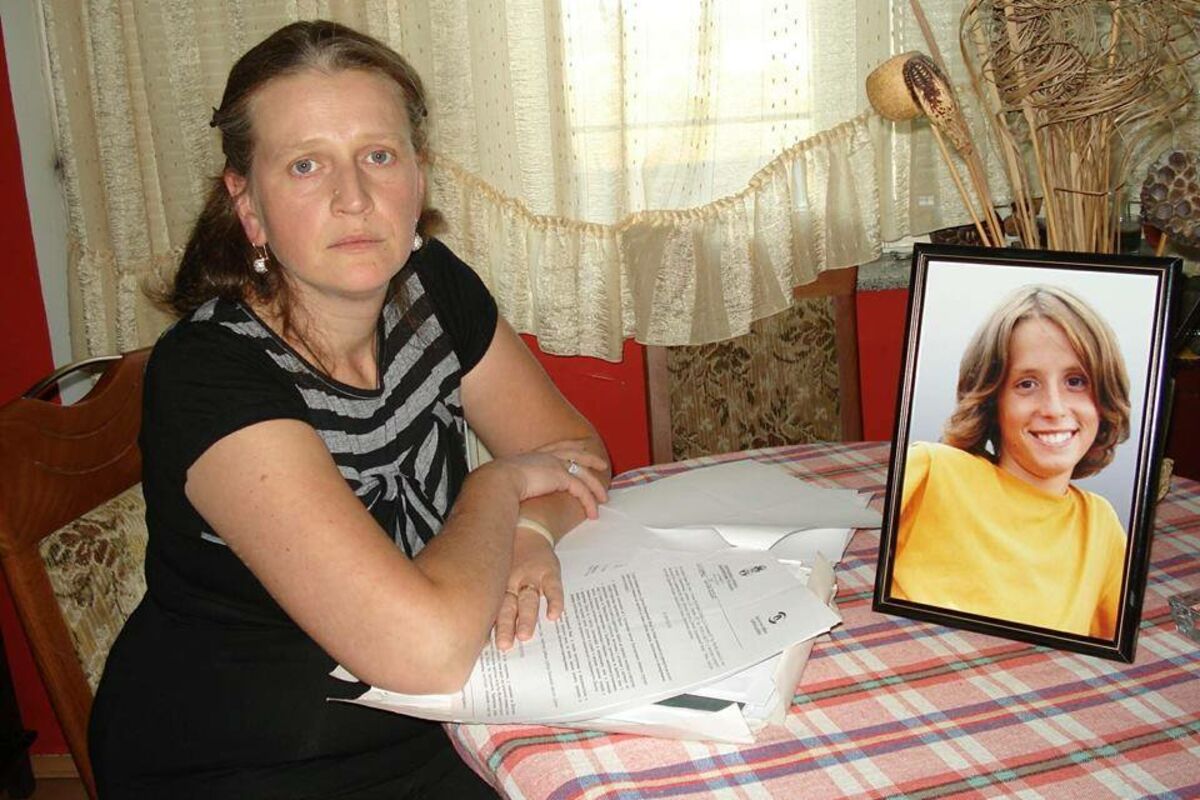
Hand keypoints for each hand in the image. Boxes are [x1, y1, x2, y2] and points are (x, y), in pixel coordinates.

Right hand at [488, 448, 607, 518]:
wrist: (497, 481)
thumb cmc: (496, 483)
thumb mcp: (506, 478)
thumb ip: (513, 481)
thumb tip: (507, 491)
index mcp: (534, 454)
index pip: (557, 447)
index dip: (570, 447)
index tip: (579, 448)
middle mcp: (547, 456)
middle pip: (576, 453)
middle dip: (591, 458)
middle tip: (602, 464)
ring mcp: (555, 465)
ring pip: (584, 474)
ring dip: (596, 487)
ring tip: (603, 498)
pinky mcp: (562, 478)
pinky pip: (582, 490)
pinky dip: (589, 502)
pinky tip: (593, 512)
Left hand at [493, 528, 562, 650]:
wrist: (529, 526)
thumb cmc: (511, 554)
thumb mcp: (497, 567)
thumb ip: (488, 590)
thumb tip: (473, 622)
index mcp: (499, 586)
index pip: (493, 609)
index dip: (489, 626)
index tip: (482, 646)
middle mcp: (513, 584)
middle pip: (509, 608)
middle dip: (506, 627)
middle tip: (505, 645)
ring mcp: (531, 577)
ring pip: (528, 601)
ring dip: (526, 618)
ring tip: (525, 636)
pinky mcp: (548, 572)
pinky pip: (553, 588)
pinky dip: (554, 601)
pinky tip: (554, 615)